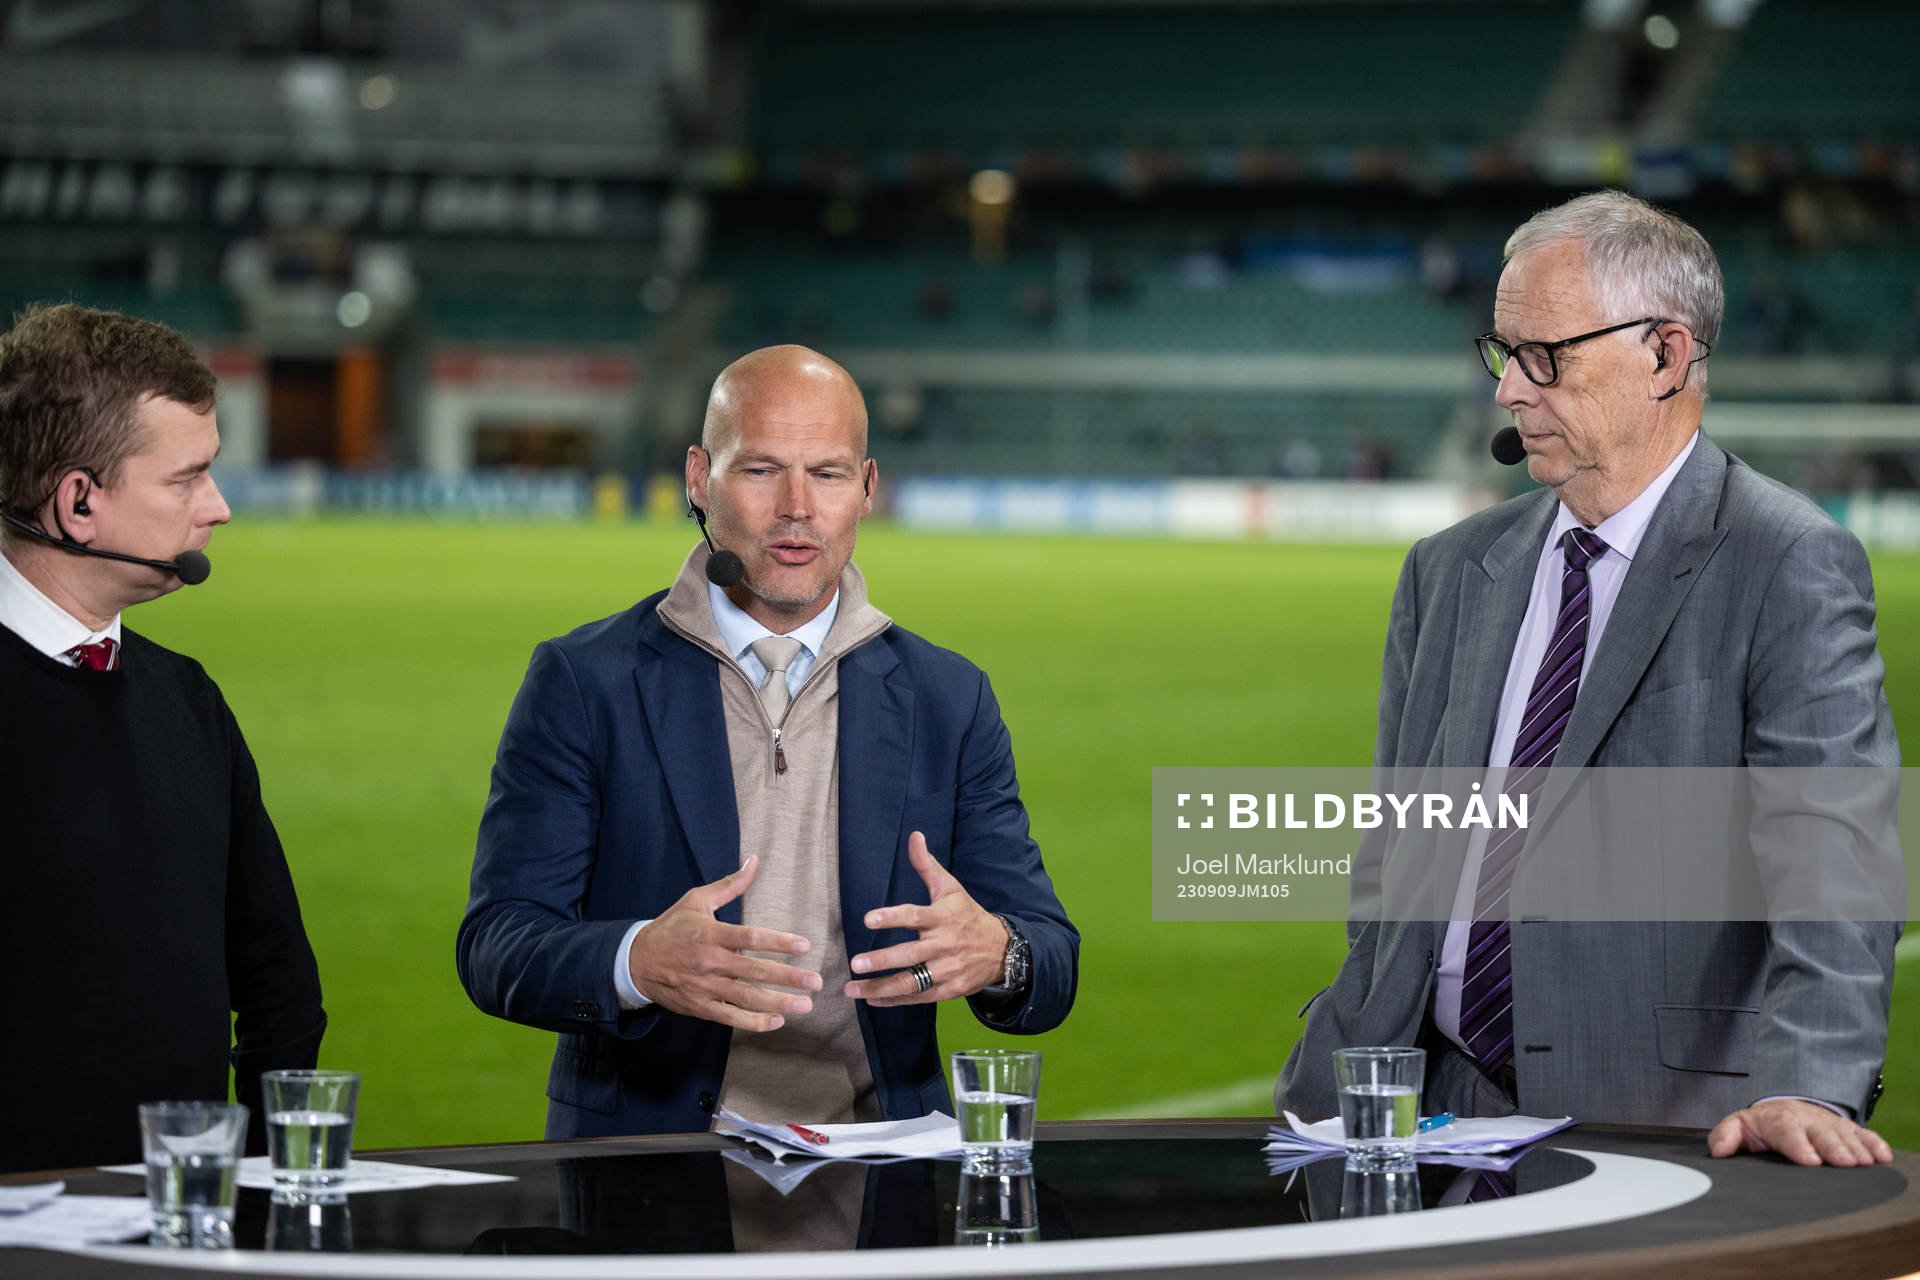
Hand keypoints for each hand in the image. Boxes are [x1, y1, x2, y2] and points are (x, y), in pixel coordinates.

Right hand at [627, 856, 821, 1031]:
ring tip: (805, 1005)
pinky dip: (754, 1022)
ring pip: (747, 998)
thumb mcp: (697, 900)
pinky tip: (777, 1021)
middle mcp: (710, 962)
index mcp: (711, 934)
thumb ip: (730, 885)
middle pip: (754, 971)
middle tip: (815, 982)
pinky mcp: (701, 1006)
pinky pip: (731, 1017)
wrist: (636, 961)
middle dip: (788, 977)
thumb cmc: (672, 927)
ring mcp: (705, 987)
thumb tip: (754, 861)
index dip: (779, 942)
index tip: (804, 946)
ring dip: (778, 1003)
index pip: (750, 938)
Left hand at [844, 832, 1007, 1005]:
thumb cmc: (968, 915)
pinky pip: (918, 998)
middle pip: (910, 955)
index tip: (868, 919)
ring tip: (852, 988)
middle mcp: (944, 945)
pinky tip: (871, 998)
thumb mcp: (950, 888)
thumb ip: (927, 865)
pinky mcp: (948, 990)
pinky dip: (893, 1000)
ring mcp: (947, 970)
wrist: (1002, 950)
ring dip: (879, 987)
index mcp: (942, 918)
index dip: (891, 918)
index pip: (914, 916)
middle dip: (881, 960)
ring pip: (911, 982)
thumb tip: (914, 835)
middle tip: (855, 962)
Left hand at [1707, 1098, 1892, 1166]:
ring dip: (1856, 1148)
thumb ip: (1725, 1136)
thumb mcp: (1738, 1125)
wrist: (1782, 1108)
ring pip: (1844, 1135)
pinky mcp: (1846, 1129)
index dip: (1799, 1146)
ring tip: (1864, 1163)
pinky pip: (1863, 1134)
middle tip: (1845, 1163)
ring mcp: (1828, 1124)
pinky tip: (1883, 1157)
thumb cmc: (1761, 1125)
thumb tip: (1718, 1151)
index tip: (1810, 1161)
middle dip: (1833, 1148)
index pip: (1787, 1132)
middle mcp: (1806, 1120)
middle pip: (1821, 1134)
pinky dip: (1874, 1144)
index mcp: (1778, 1121)